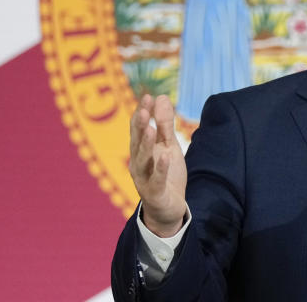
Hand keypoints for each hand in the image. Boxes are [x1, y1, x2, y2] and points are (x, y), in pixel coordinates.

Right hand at [129, 94, 188, 236]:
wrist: (169, 209)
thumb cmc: (166, 174)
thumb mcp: (169, 146)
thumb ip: (165, 124)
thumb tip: (161, 97)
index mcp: (140, 150)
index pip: (138, 128)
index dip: (142, 112)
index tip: (148, 96)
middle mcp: (137, 163)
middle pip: (137, 142)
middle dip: (140, 125)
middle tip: (145, 109)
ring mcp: (143, 178)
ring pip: (142, 159)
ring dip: (145, 144)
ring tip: (150, 128)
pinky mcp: (154, 193)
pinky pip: (156, 179)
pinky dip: (160, 168)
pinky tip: (165, 156)